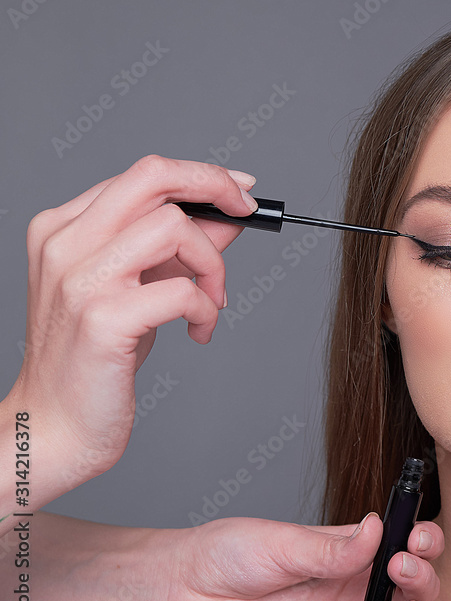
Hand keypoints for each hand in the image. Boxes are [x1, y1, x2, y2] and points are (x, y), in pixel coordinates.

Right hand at [9, 155, 256, 490]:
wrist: (54, 426)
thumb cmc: (94, 358)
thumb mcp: (137, 288)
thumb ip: (176, 249)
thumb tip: (228, 215)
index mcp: (63, 228)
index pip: (142, 175)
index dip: (200, 176)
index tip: (240, 189)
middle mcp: (63, 243)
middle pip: (154, 177)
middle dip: (215, 186)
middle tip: (247, 211)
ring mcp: (80, 279)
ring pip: (174, 227)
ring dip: (213, 264)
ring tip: (214, 300)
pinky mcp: (103, 318)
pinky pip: (184, 290)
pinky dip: (207, 309)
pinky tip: (199, 331)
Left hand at [154, 514, 443, 600]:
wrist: (184, 596)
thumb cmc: (227, 557)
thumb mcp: (281, 543)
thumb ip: (331, 547)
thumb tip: (376, 529)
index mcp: (349, 551)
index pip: (402, 543)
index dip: (421, 539)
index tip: (416, 536)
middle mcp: (354, 588)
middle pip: (414, 584)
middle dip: (424, 574)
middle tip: (403, 565)